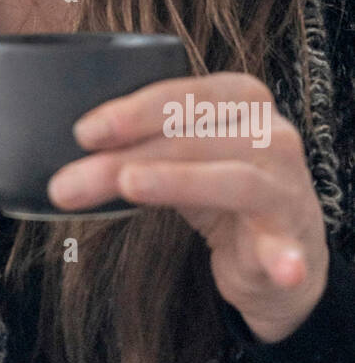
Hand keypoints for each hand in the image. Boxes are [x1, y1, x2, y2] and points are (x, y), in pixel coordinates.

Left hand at [47, 72, 329, 342]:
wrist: (286, 253)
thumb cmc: (222, 191)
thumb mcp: (180, 160)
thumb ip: (140, 146)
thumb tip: (69, 152)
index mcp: (241, 99)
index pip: (184, 95)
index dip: (134, 111)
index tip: (83, 133)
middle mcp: (272, 134)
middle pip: (193, 138)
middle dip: (125, 157)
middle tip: (69, 182)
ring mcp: (286, 188)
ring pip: (234, 179)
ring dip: (178, 180)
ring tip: (131, 186)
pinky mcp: (294, 241)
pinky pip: (287, 248)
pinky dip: (282, 258)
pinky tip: (277, 268)